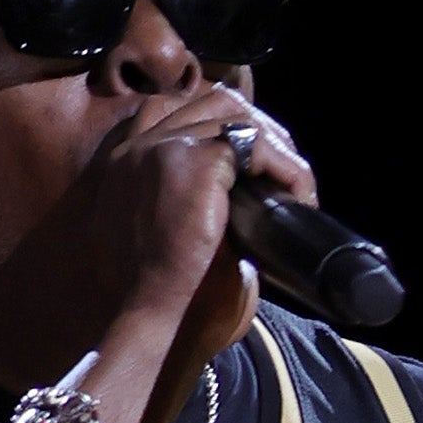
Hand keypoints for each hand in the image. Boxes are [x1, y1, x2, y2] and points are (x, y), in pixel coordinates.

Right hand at [78, 85, 315, 422]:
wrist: (155, 322)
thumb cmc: (163, 301)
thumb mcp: (164, 242)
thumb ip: (186, 209)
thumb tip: (240, 204)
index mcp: (124, 164)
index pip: (172, 109)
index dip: (218, 122)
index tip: (251, 160)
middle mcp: (136, 146)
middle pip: (210, 100)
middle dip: (257, 128)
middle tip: (283, 172)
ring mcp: (162, 147)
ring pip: (235, 113)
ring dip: (276, 145)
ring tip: (296, 185)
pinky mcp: (194, 161)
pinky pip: (255, 142)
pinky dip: (286, 166)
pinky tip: (299, 194)